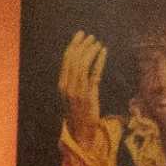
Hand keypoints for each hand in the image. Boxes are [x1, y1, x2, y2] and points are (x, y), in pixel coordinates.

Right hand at [63, 29, 110, 145]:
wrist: (81, 130)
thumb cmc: (78, 112)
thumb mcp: (71, 95)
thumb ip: (72, 81)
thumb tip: (78, 63)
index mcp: (61, 85)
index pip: (66, 60)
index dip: (74, 45)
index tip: (81, 35)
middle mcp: (67, 86)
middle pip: (73, 60)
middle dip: (82, 46)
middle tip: (91, 36)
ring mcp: (77, 91)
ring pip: (82, 65)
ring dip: (91, 51)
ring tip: (98, 43)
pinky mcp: (89, 95)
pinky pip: (94, 74)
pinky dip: (99, 61)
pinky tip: (104, 52)